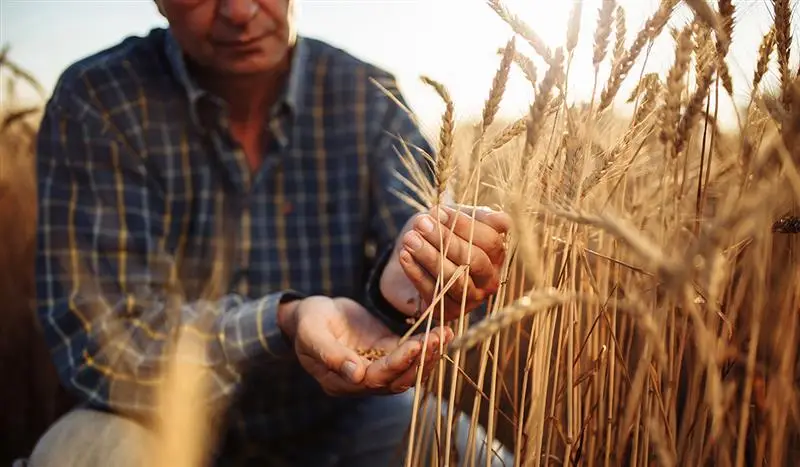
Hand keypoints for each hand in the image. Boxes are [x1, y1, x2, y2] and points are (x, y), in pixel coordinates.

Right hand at [278, 296, 452, 395]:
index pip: (375, 379)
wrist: (311, 313)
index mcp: (340, 382)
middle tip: (438, 338)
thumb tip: (355, 375)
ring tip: (444, 334)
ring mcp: (375, 367)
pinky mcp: (386, 352)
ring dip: (428, 355)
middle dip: (420, 359)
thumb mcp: (311, 333)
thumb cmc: (307, 322)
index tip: (415, 346)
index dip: (397, 364)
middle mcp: (361, 381)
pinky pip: (409, 354)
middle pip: (397, 379)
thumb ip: (330, 354)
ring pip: (408, 370)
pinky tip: (440, 332)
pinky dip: (425, 346)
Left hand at [379, 204, 511, 321]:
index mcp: (496, 254)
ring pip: (455, 278)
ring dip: (430, 257)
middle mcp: (489, 279)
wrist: (409, 260)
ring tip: (409, 239)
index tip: (437, 211)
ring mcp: (472, 298)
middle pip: (474, 260)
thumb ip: (475, 216)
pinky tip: (404, 256)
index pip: (490, 241)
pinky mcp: (450, 312)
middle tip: (420, 224)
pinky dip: (417, 273)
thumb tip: (500, 221)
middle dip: (446, 240)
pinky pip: (434, 292)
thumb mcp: (453, 219)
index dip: (464, 225)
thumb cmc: (435, 235)